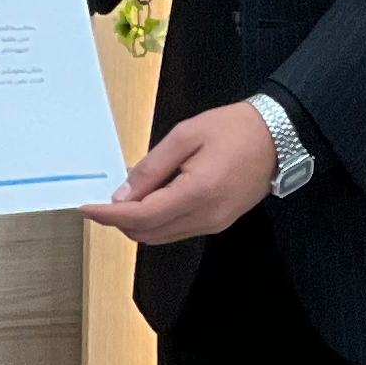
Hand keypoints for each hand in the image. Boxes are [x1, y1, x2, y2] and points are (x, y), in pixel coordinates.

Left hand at [82, 100, 276, 245]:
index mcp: (197, 193)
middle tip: (103, 200)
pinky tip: (152, 199)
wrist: (278, 137)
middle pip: (149, 233)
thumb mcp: (185, 135)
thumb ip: (152, 167)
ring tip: (126, 198)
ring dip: (138, 223)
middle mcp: (206, 217)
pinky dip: (158, 220)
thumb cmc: (234, 128)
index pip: (141, 216)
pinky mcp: (219, 222)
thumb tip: (123, 195)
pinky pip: (178, 230)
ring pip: (162, 236)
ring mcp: (215, 224)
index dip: (109, 215)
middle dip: (120, 221)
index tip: (87, 209)